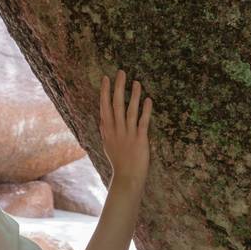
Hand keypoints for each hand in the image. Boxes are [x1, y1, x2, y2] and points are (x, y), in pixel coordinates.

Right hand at [100, 68, 151, 185]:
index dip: (105, 92)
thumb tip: (102, 119)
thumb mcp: (108, 145)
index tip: (106, 78)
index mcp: (107, 130)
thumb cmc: (119, 162)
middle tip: (121, 72)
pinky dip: (145, 110)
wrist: (127, 177)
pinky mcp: (140, 139)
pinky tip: (148, 100)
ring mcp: (128, 134)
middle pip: (116, 105)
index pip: (104, 107)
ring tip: (136, 82)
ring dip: (133, 95)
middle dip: (118, 87)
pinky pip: (143, 122)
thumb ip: (105, 131)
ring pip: (130, 111)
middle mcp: (116, 130)